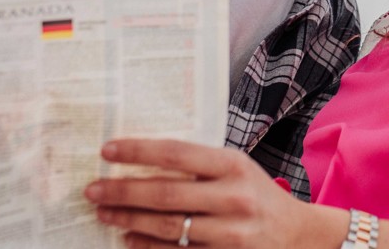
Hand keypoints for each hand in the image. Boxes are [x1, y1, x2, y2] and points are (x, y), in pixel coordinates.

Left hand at [84, 138, 328, 248]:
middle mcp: (233, 198)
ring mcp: (230, 233)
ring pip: (167, 228)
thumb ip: (199, 164)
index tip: (107, 150)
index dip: (139, 151)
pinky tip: (128, 238)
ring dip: (128, 220)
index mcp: (234, 166)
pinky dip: (146, 246)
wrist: (296, 235)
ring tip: (104, 213)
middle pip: (165, 194)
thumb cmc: (257, 195)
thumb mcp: (237, 168)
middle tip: (92, 190)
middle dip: (122, 192)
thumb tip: (143, 158)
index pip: (177, 153)